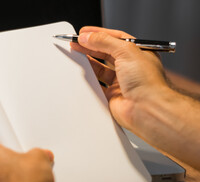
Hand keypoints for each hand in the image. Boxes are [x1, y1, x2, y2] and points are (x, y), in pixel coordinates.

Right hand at [71, 26, 199, 168]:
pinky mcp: (112, 96)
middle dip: (90, 46)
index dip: (99, 34)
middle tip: (76, 42)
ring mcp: (121, 82)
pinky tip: (82, 72)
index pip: (116, 39)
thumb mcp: (126, 51)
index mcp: (138, 53)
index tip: (84, 32)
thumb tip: (88, 37)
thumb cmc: (147, 82)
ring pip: (100, 68)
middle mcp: (130, 67)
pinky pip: (97, 85)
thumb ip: (105, 42)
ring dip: (89, 61)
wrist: (146, 108)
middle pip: (106, 53)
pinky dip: (89, 79)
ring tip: (77, 54)